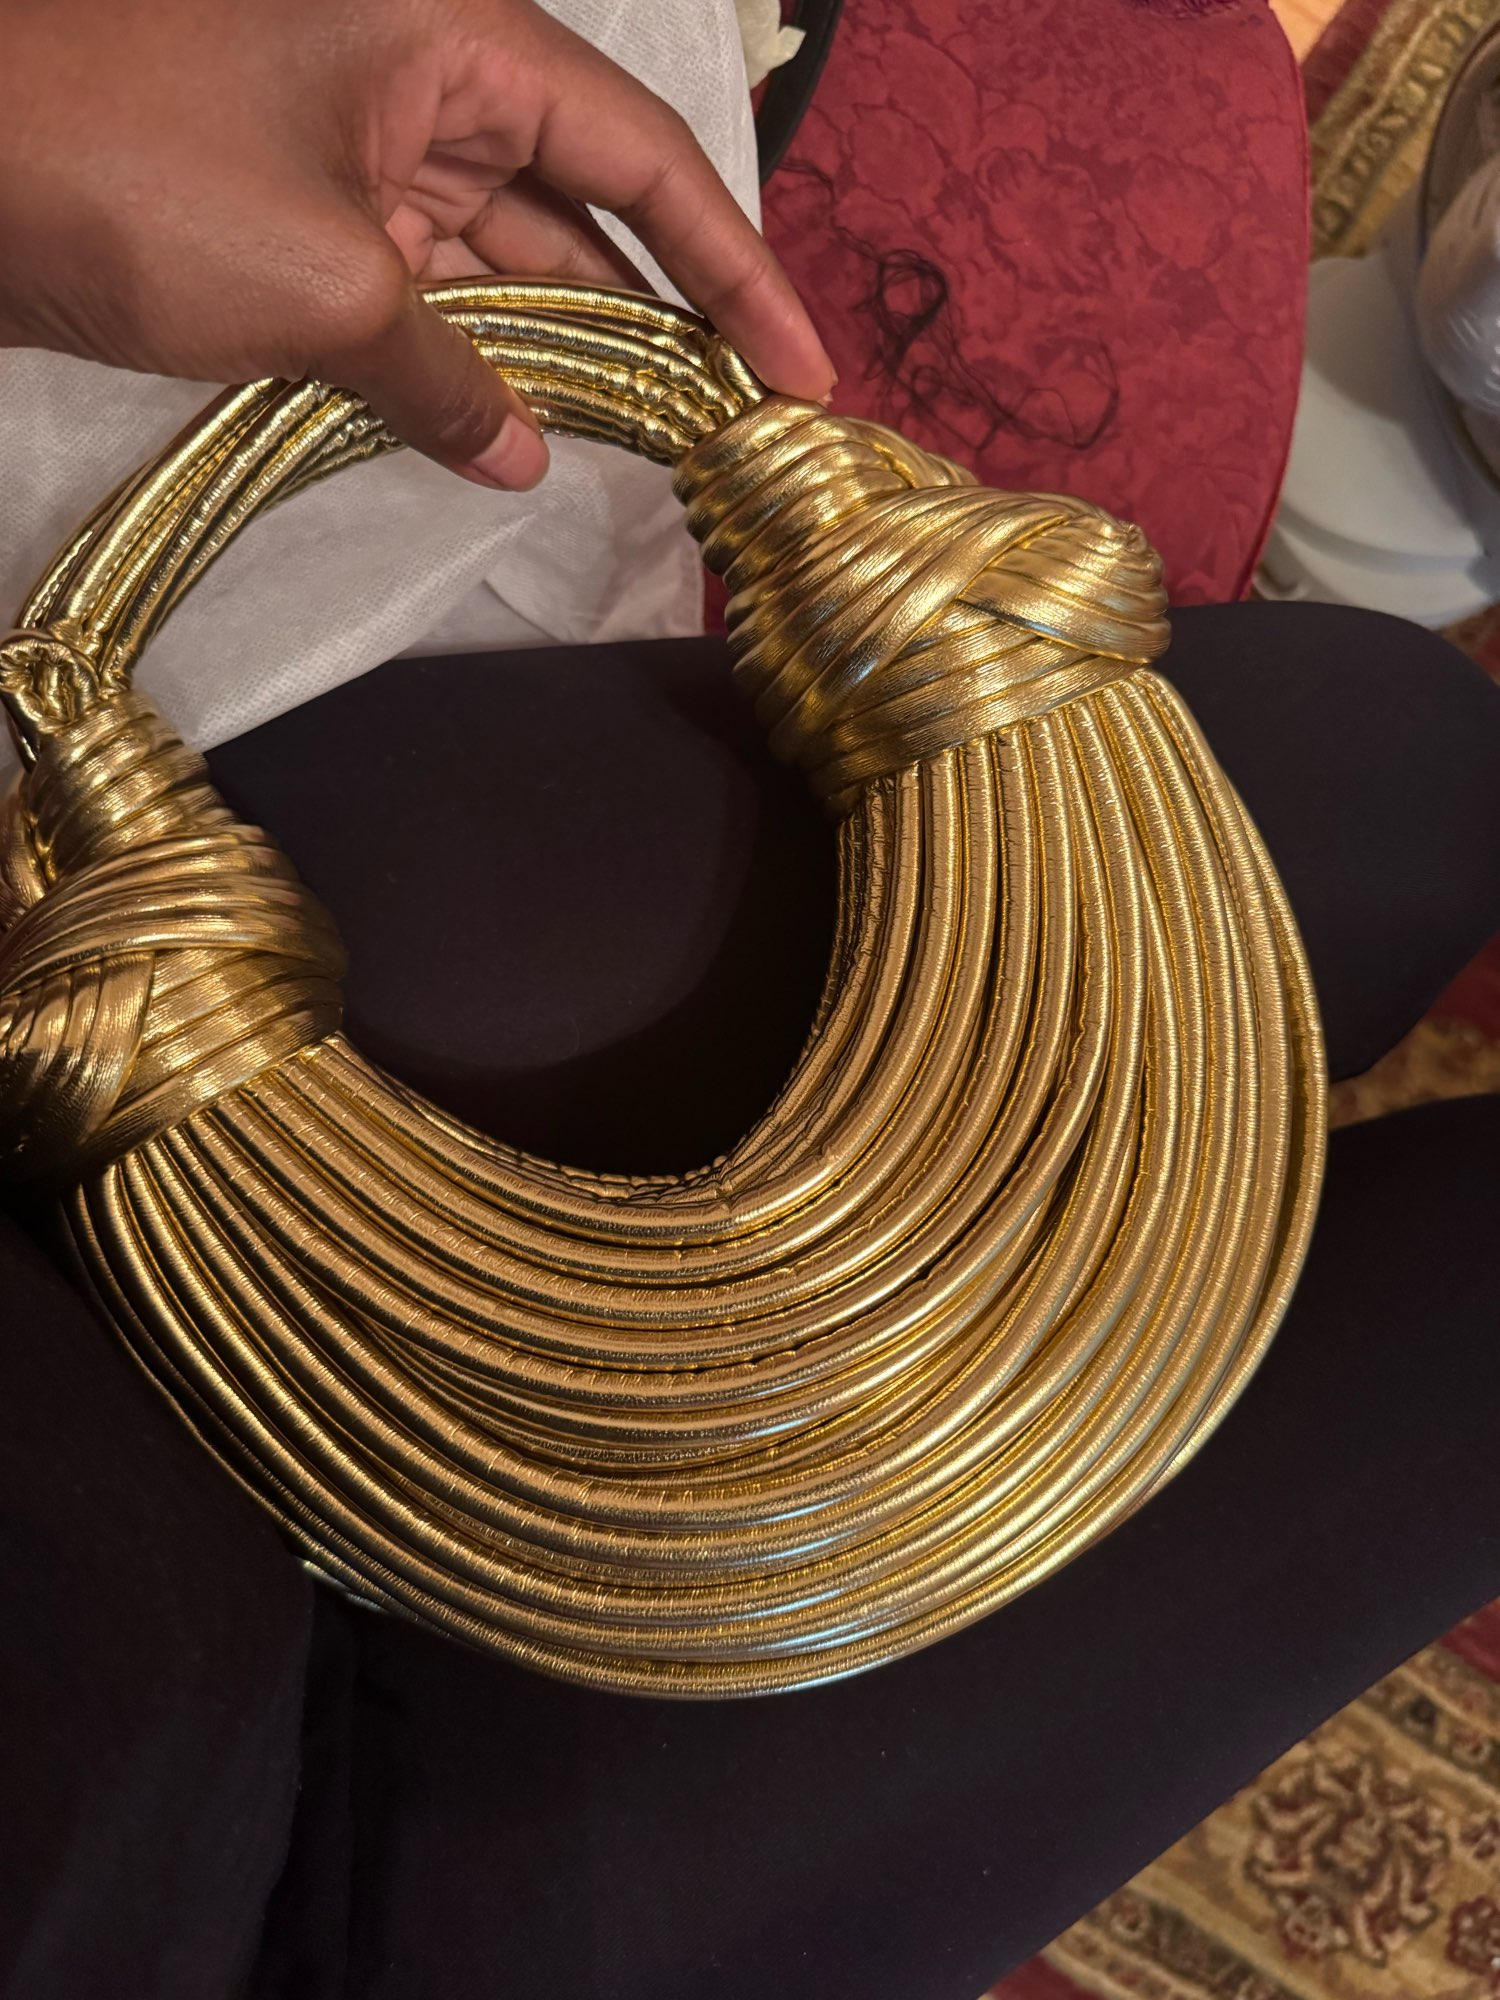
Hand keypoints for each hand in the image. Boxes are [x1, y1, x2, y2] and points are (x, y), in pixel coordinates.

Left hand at [0, 0, 833, 488]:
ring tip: (664, 450)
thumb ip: (447, 379)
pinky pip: (425, 294)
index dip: (741, 270)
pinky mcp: (306, 216)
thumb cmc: (132, 172)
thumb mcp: (322, 290)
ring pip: (508, 259)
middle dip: (669, 320)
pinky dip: (471, 364)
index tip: (805, 372)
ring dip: (574, 354)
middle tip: (746, 430)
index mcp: (454, 39)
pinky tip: (527, 434)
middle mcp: (424, 81)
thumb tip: (521, 456)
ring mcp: (362, 151)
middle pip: (590, 209)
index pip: (644, 158)